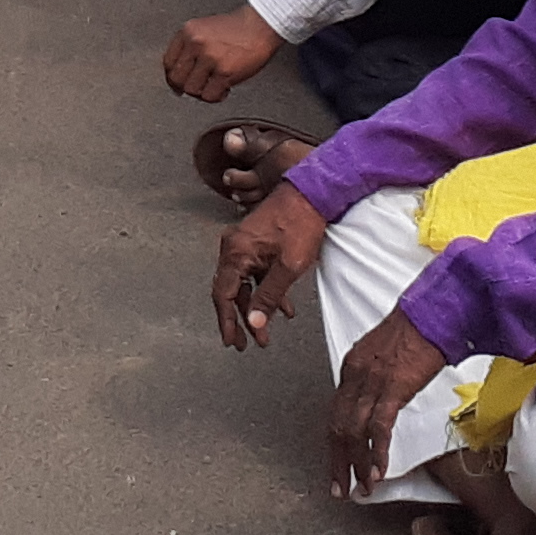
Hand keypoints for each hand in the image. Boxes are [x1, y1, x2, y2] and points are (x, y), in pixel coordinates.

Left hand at [164, 6, 281, 101]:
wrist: (260, 26)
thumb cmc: (236, 29)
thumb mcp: (204, 29)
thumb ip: (190, 47)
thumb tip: (179, 72)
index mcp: (188, 32)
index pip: (168, 62)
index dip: (172, 77)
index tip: (177, 84)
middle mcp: (196, 43)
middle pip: (177, 78)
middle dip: (187, 86)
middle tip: (199, 86)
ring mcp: (210, 58)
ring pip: (192, 89)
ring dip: (203, 92)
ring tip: (214, 85)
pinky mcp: (224, 72)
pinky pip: (210, 95)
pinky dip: (217, 96)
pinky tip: (225, 88)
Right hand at [210, 181, 323, 350]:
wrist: (312, 192)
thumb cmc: (301, 224)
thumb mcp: (288, 266)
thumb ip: (269, 297)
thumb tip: (254, 323)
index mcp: (236, 251)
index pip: (223, 294)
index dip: (227, 321)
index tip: (232, 341)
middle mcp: (233, 245)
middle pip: (231, 290)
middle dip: (241, 318)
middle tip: (247, 342)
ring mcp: (242, 241)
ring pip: (243, 282)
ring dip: (255, 306)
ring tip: (266, 330)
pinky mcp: (254, 240)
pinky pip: (253, 271)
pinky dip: (263, 290)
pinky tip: (282, 306)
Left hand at [326, 309, 449, 498]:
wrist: (433, 312)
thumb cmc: (415, 329)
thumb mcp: (384, 354)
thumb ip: (374, 377)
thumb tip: (375, 402)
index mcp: (351, 366)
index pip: (336, 413)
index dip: (335, 443)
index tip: (337, 464)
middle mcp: (355, 375)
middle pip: (337, 426)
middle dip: (338, 462)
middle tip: (340, 488)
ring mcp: (372, 382)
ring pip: (353, 432)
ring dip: (356, 465)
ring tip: (361, 488)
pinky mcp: (393, 388)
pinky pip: (378, 428)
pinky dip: (376, 454)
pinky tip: (377, 471)